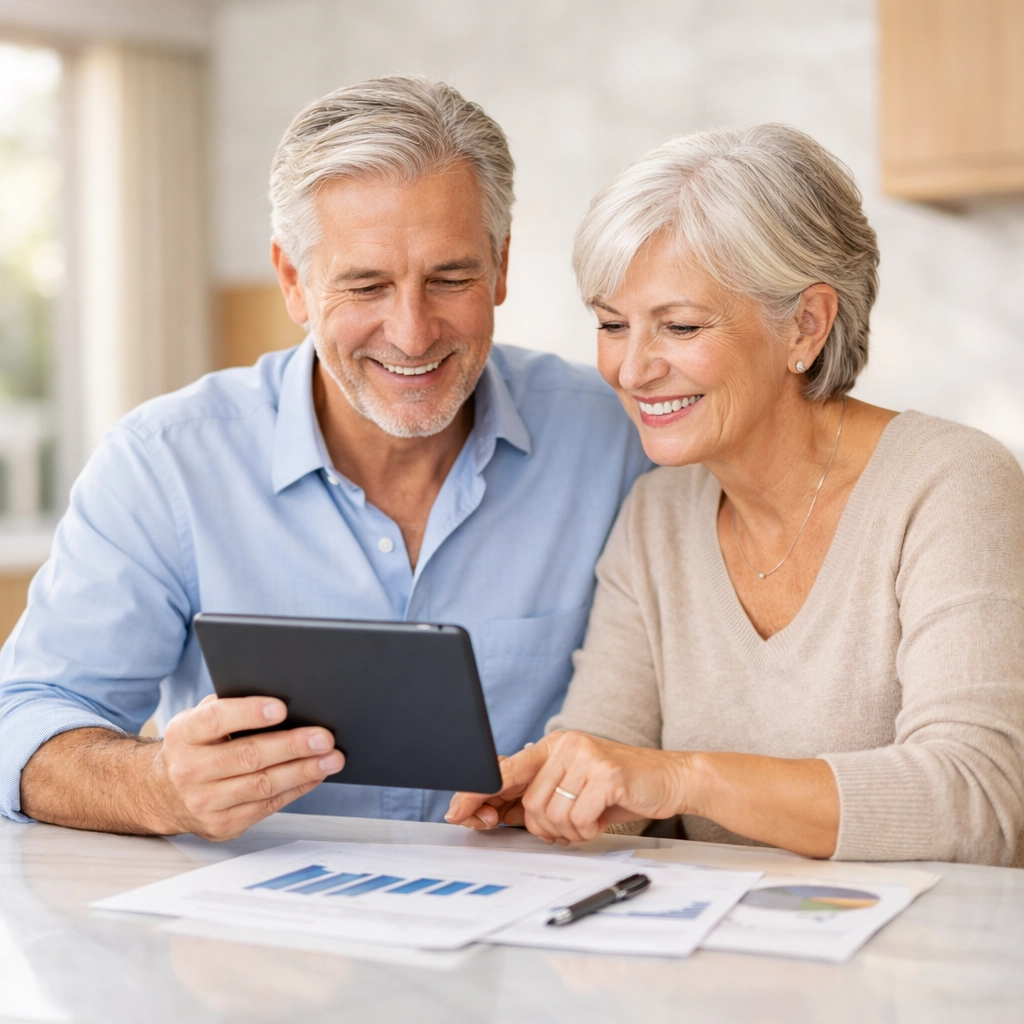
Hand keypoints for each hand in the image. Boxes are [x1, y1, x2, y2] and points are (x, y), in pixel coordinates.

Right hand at [147, 694, 343, 839]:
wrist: (161, 793)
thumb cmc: (195, 747)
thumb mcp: (198, 720)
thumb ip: (230, 707)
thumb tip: (282, 696)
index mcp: (184, 735)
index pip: (216, 719)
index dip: (249, 713)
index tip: (281, 708)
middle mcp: (190, 770)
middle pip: (247, 756)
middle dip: (292, 746)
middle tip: (324, 737)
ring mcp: (205, 802)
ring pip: (262, 786)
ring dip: (303, 771)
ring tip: (331, 759)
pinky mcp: (222, 825)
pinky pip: (267, 806)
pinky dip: (296, 789)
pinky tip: (315, 775)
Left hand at [447, 731, 688, 843]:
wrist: (670, 778)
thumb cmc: (619, 788)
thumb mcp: (574, 786)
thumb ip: (538, 793)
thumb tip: (495, 811)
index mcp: (553, 745)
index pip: (504, 769)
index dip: (476, 791)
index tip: (455, 810)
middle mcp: (565, 745)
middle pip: (529, 804)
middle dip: (547, 827)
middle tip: (571, 825)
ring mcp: (586, 756)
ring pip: (550, 814)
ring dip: (570, 830)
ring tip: (590, 819)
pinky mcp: (606, 774)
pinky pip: (577, 819)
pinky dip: (588, 829)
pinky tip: (602, 816)